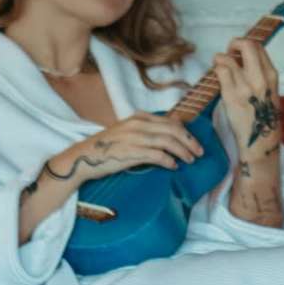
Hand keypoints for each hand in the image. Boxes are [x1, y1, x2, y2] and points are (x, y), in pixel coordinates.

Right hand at [43, 113, 200, 189]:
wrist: (84, 157)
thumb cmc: (107, 147)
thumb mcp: (128, 131)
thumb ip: (148, 128)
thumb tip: (174, 127)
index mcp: (138, 117)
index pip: (170, 122)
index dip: (186, 132)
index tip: (194, 143)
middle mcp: (137, 125)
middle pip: (172, 130)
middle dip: (189, 142)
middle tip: (199, 153)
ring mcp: (134, 138)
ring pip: (167, 142)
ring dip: (182, 151)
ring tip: (190, 160)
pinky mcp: (130, 152)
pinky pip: (156, 155)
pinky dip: (168, 161)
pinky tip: (173, 166)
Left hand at [209, 37, 283, 167]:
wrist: (260, 141)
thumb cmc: (263, 117)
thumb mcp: (270, 91)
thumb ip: (260, 74)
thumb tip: (243, 59)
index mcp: (271, 75)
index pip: (258, 46)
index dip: (245, 45)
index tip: (238, 52)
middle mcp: (260, 77)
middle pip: (247, 44)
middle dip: (234, 43)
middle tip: (228, 53)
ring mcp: (245, 86)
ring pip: (228, 57)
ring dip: (220, 58)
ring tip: (219, 66)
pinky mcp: (231, 95)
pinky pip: (220, 71)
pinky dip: (216, 70)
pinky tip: (217, 78)